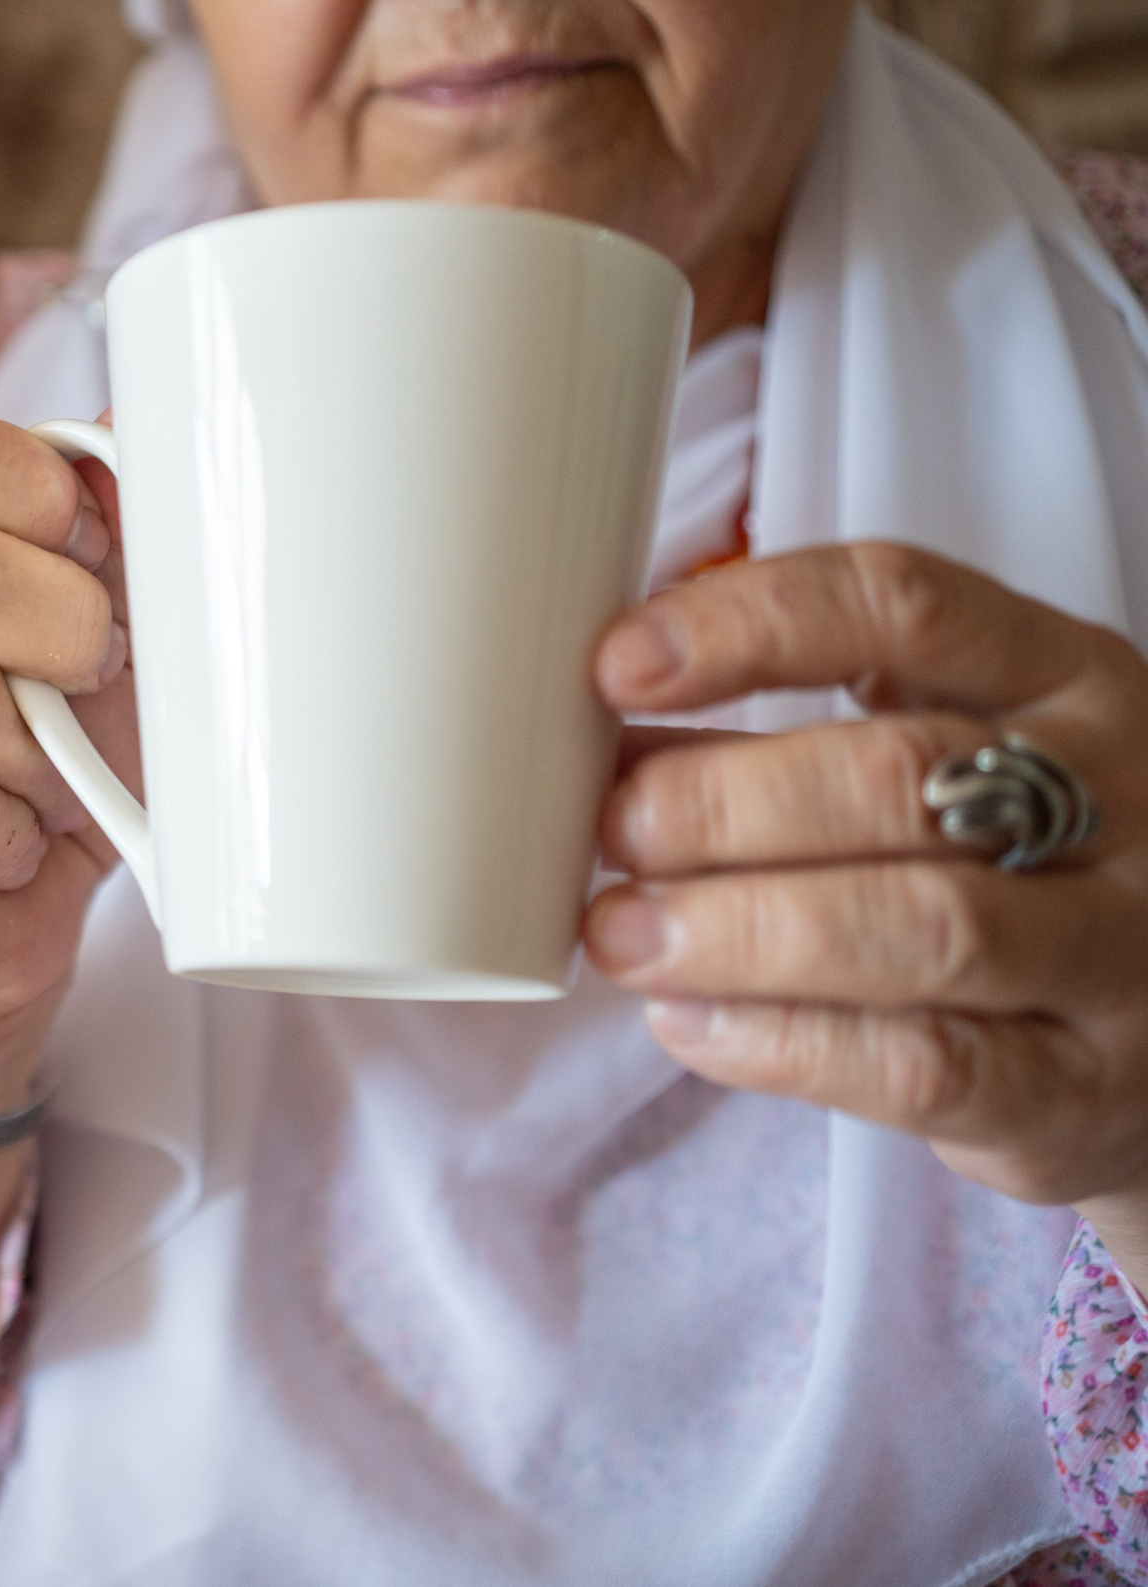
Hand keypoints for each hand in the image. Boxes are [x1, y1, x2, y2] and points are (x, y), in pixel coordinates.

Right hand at [0, 404, 131, 1339]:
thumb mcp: (82, 640)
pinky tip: (1, 852)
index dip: (35, 489)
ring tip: (41, 784)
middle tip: (95, 673)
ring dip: (41, 756)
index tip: (91, 553)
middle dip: (60, 625)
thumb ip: (99, 534)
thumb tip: (147, 428)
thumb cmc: (31, 776)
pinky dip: (9, 837)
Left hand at [584, 543, 1147, 1258]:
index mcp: (1067, 676)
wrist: (1147, 1047)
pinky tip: (685, 1020)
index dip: (748, 624)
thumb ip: (790, 741)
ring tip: (620, 932)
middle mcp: (1118, 798)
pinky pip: (919, 1065)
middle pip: (893, 774)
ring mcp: (1116, 949)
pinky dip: (777, 1041)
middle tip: (611, 830)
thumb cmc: (1004, 872)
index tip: (619, 664)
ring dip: (735, 928)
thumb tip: (599, 747)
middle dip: (720, 802)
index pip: (903, 606)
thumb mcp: (938, 763)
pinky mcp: (1080, 1087)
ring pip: (917, 924)